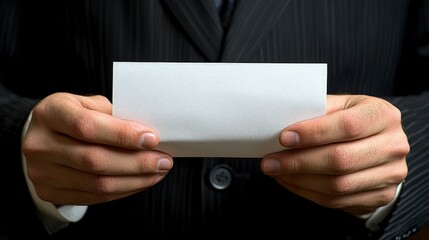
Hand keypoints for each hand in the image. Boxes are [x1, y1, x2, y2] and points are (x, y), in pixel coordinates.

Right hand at [22, 93, 172, 204]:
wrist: (37, 137)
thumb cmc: (71, 116)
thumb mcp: (87, 103)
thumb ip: (112, 115)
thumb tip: (147, 134)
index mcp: (51, 113)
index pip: (87, 126)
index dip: (122, 135)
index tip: (152, 139)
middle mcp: (40, 144)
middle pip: (94, 160)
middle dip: (137, 162)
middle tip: (164, 160)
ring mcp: (42, 173)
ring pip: (97, 183)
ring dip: (135, 180)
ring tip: (158, 172)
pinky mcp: (50, 192)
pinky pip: (94, 197)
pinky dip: (123, 190)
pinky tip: (140, 181)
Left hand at [261, 94, 408, 215]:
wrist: (377, 145)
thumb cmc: (352, 121)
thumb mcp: (339, 107)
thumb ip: (316, 112)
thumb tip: (281, 124)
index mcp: (382, 114)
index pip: (347, 126)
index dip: (313, 133)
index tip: (284, 138)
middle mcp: (393, 144)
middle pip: (341, 159)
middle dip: (299, 162)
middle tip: (271, 161)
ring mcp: (390, 173)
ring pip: (338, 185)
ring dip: (299, 180)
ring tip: (277, 171)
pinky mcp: (381, 195)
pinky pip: (337, 200)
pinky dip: (308, 192)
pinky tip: (291, 181)